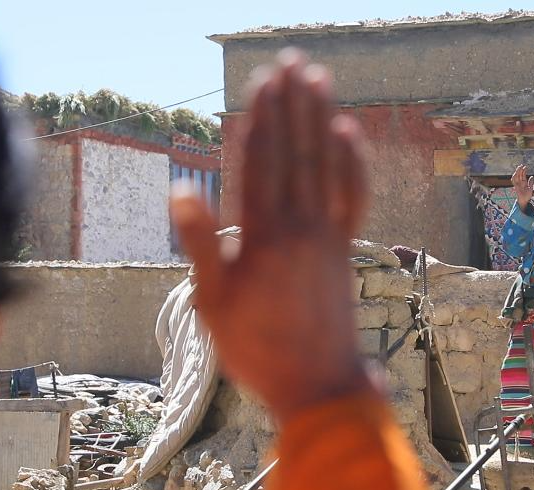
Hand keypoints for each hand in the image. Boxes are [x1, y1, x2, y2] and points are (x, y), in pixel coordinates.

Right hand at [170, 49, 372, 421]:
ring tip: (318, 79)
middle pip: (296, 151)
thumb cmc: (256, 348)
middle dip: (292, 103)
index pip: (261, 162)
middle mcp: (300, 226)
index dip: (261, 118)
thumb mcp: (213, 303)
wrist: (317, 384)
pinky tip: (348, 134)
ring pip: (326, 164)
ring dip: (321, 118)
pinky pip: (353, 196)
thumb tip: (180, 191)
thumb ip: (200, 244)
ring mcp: (328, 235)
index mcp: (262, 235)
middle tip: (292, 60)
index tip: (262, 80)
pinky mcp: (344, 249)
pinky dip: (352, 162)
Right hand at [511, 164, 533, 207]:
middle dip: (519, 170)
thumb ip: (531, 182)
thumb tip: (532, 176)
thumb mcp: (530, 188)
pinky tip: (515, 174)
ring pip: (516, 177)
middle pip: (519, 175)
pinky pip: (514, 182)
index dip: (524, 171)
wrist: (525, 201)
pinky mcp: (516, 187)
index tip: (525, 166)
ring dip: (517, 172)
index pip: (523, 175)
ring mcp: (517, 185)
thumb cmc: (527, 195)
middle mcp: (520, 183)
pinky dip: (514, 178)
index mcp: (523, 182)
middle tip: (521, 165)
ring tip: (519, 168)